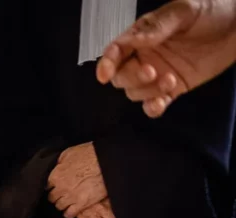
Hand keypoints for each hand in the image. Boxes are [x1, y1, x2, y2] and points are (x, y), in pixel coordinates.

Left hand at [47, 143, 106, 217]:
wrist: (108, 162)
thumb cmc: (91, 154)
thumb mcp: (70, 153)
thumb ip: (59, 162)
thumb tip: (56, 166)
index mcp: (56, 175)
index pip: (46, 185)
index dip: (51, 186)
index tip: (54, 186)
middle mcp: (61, 188)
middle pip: (51, 197)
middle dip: (56, 195)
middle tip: (60, 194)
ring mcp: (71, 197)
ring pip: (59, 206)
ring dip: (61, 204)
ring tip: (66, 202)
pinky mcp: (82, 204)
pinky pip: (69, 214)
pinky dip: (68, 213)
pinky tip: (70, 211)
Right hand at [96, 0, 235, 117]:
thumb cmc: (212, 10)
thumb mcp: (183, 11)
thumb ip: (157, 26)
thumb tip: (133, 41)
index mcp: (143, 36)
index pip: (116, 51)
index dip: (106, 63)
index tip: (105, 74)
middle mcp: (145, 56)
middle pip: (121, 77)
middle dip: (131, 78)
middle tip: (152, 71)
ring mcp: (157, 75)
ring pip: (135, 93)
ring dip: (148, 91)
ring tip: (170, 80)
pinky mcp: (172, 89)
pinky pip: (153, 105)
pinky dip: (153, 108)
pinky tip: (162, 102)